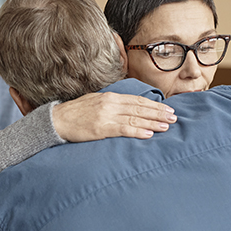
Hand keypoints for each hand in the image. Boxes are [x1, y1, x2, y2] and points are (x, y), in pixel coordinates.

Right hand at [52, 92, 176, 141]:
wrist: (56, 120)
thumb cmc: (75, 113)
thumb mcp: (94, 102)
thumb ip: (111, 103)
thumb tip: (127, 108)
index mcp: (110, 97)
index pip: (137, 100)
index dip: (154, 105)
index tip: (167, 109)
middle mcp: (110, 104)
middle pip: (140, 108)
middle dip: (158, 113)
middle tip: (173, 117)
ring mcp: (106, 116)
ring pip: (135, 118)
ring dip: (153, 122)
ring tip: (166, 126)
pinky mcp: (101, 128)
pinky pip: (124, 129)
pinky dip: (138, 131)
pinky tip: (149, 134)